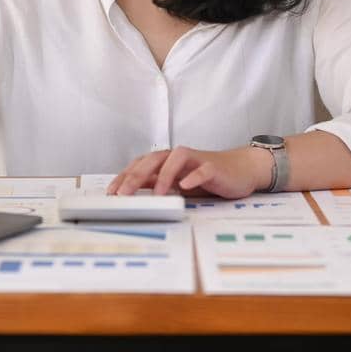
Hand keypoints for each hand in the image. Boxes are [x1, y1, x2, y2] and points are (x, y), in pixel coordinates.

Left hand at [106, 145, 271, 198]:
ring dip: (164, 175)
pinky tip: (185, 186)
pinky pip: (202, 169)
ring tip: (156, 193)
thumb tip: (130, 194)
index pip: (139, 165)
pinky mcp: (213, 167)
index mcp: (166, 161)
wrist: (239, 170)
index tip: (111, 193)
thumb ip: (156, 185)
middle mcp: (177, 157)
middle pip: (152, 160)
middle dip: (135, 176)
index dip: (124, 177)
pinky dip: (193, 176)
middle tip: (124, 194)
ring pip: (175, 159)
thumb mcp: (176, 183)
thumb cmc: (205, 177)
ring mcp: (195, 160)